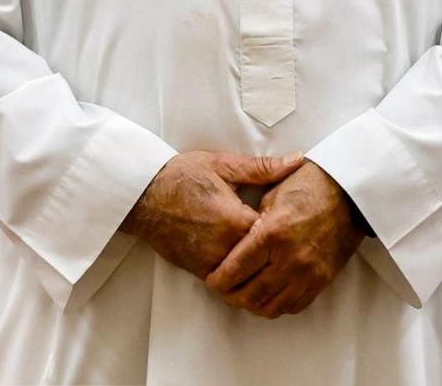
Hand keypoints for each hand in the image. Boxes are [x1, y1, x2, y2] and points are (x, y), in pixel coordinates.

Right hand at [120, 150, 303, 280]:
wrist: (144, 195)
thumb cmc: (183, 175)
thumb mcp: (223, 165)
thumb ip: (263, 168)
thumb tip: (297, 160)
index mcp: (237, 219)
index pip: (276, 233)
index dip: (285, 226)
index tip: (288, 217)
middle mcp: (226, 247)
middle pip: (264, 257)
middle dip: (274, 248)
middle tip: (281, 235)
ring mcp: (212, 263)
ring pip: (248, 273)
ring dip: (256, 262)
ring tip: (263, 248)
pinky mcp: (200, 272)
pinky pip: (229, 280)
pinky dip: (238, 271)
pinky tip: (242, 256)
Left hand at [204, 161, 365, 318]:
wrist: (348, 191)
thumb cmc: (308, 184)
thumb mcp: (272, 193)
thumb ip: (253, 220)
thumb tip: (239, 240)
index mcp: (272, 233)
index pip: (237, 268)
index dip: (219, 279)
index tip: (211, 281)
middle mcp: (289, 258)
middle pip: (251, 293)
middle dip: (231, 296)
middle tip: (223, 291)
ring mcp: (307, 273)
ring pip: (271, 305)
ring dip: (253, 305)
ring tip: (243, 296)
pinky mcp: (321, 280)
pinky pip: (294, 305)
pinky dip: (277, 305)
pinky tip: (268, 296)